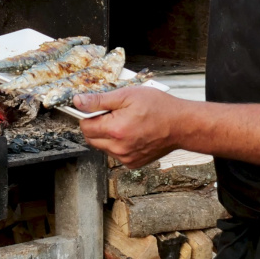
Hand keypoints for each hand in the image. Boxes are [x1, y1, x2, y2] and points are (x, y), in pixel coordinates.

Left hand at [75, 87, 190, 167]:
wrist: (181, 125)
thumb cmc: (159, 107)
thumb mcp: (127, 95)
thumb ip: (99, 100)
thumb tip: (78, 101)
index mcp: (116, 130)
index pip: (85, 126)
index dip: (88, 115)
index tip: (98, 108)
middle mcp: (119, 148)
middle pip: (91, 138)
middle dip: (97, 125)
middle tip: (113, 114)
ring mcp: (126, 158)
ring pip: (103, 147)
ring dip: (107, 135)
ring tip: (125, 122)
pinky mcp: (133, 163)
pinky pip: (115, 154)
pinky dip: (118, 144)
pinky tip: (131, 133)